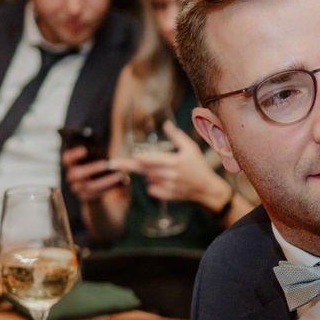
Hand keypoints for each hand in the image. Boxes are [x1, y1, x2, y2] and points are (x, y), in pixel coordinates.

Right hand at [62, 144, 127, 202]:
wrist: (97, 185)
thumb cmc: (99, 167)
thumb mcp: (98, 158)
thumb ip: (100, 155)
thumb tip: (115, 156)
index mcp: (72, 164)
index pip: (67, 158)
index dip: (73, 154)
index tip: (84, 150)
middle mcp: (71, 176)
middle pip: (75, 173)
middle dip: (92, 168)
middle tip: (106, 164)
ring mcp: (77, 188)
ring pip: (88, 186)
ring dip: (105, 180)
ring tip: (119, 175)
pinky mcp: (85, 197)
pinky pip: (95, 194)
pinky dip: (108, 188)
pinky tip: (119, 184)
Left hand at [115, 125, 233, 213]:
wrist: (207, 188)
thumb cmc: (199, 166)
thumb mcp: (191, 148)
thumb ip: (177, 136)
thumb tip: (166, 124)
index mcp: (175, 162)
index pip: (150, 161)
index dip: (136, 159)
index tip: (123, 159)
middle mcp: (170, 175)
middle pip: (143, 170)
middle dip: (128, 165)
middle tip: (112, 163)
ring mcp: (169, 187)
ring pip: (148, 178)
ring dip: (149, 173)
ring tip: (164, 170)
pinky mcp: (168, 195)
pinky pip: (152, 189)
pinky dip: (152, 184)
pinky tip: (163, 180)